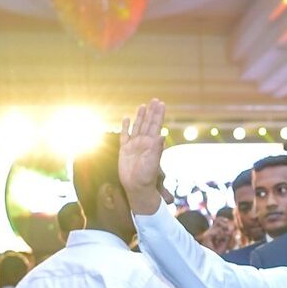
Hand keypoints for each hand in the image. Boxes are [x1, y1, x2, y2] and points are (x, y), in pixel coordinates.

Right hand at [118, 99, 166, 213]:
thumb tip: (161, 135)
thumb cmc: (146, 177)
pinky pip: (124, 135)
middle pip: (148, 123)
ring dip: (140, 116)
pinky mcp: (125, 150)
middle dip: (151, 112)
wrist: (136, 187)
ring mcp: (134, 145)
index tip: (161, 104)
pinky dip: (125, 127)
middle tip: (155, 100)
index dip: (158, 114)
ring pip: (137, 127)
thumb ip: (156, 148)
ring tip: (143, 106)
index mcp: (152, 144)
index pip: (156, 125)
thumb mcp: (153, 162)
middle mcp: (144, 142)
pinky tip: (126, 118)